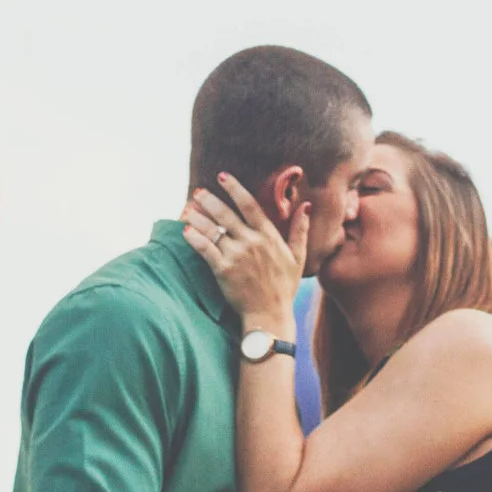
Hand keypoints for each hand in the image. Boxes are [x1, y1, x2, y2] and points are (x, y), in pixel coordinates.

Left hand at [182, 174, 306, 329]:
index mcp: (269, 236)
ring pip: (213, 230)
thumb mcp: (298, 257)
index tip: (222, 176)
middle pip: (226, 214)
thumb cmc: (283, 287)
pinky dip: (194, 239)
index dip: (234, 188)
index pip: (249, 205)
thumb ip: (300, 230)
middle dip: (210, 201)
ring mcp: (236, 255)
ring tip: (187, 209)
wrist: (270, 315)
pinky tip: (186, 231)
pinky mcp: (223, 270)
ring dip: (198, 217)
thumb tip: (305, 205)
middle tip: (197, 192)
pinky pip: (205, 249)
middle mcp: (252, 242)